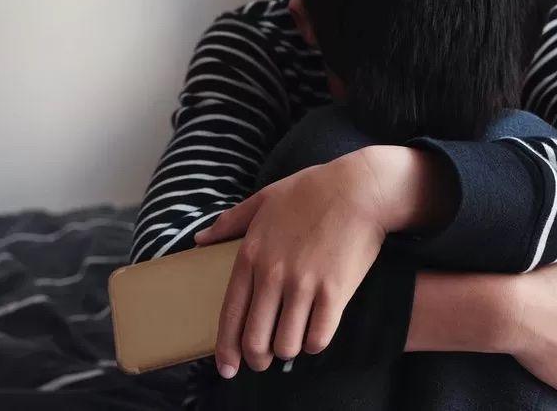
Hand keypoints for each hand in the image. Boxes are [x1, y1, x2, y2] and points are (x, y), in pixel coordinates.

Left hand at [195, 146, 433, 378]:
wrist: (358, 188)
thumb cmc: (310, 191)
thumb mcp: (262, 200)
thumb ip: (228, 223)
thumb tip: (199, 239)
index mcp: (250, 255)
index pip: (230, 315)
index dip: (226, 348)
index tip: (227, 368)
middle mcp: (272, 274)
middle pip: (255, 339)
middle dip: (257, 359)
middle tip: (263, 361)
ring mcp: (303, 284)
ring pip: (286, 345)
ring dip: (288, 350)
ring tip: (293, 342)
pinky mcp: (334, 291)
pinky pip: (318, 337)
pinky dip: (314, 344)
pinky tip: (316, 334)